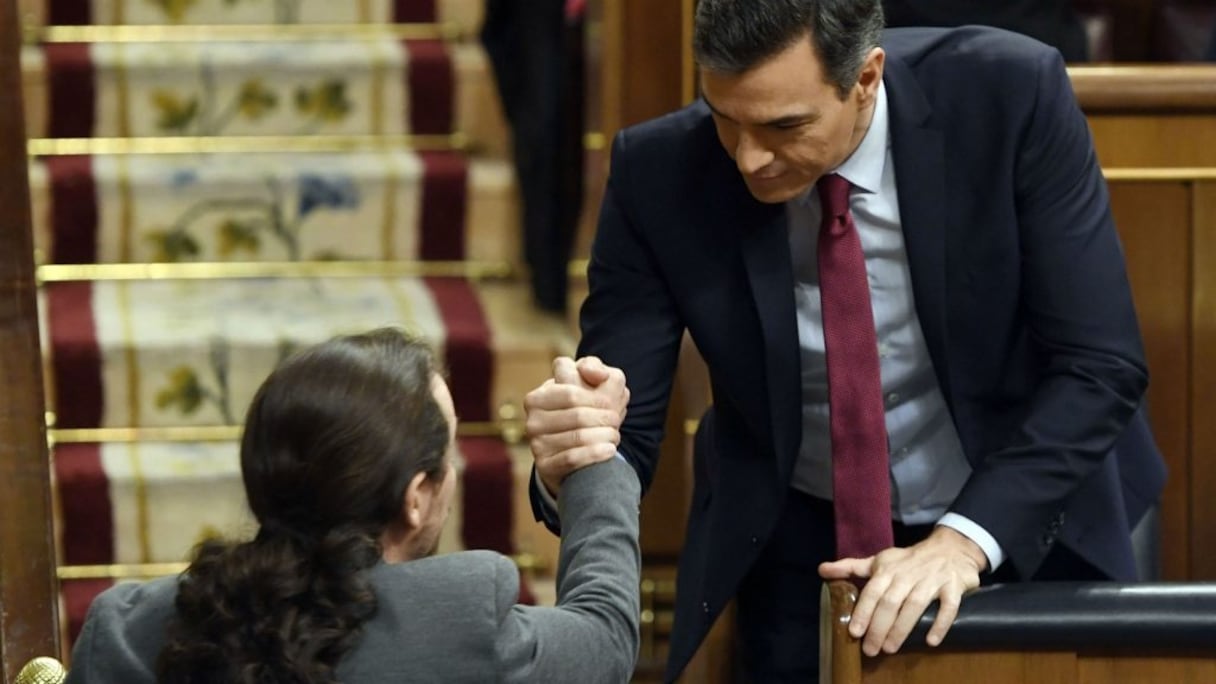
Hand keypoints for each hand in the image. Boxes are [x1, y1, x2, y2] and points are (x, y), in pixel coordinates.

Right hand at [524, 356, 628, 495]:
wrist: (573, 447)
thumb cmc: (582, 406)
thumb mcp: (587, 380)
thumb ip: (592, 367)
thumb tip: (598, 374)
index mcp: (538, 397)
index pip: (570, 394)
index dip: (597, 399)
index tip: (612, 405)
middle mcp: (532, 421)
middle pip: (578, 416)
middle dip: (604, 419)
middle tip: (616, 422)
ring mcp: (536, 444)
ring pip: (578, 437)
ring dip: (605, 436)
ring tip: (614, 435)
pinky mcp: (545, 466)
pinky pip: (573, 459)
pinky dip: (596, 454)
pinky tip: (610, 449)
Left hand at [818, 526, 985, 655]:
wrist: (951, 548)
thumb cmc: (909, 560)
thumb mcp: (879, 561)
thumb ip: (850, 567)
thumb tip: (821, 570)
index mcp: (888, 570)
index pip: (872, 591)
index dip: (862, 611)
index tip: (854, 632)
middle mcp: (908, 575)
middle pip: (890, 602)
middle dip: (878, 627)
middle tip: (871, 649)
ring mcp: (931, 580)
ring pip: (915, 605)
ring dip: (902, 628)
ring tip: (891, 648)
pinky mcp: (953, 586)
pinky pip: (948, 606)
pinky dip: (940, 623)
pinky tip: (931, 641)